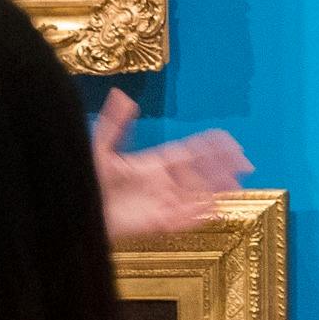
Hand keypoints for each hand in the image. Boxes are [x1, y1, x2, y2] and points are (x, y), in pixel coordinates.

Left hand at [94, 90, 250, 244]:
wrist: (72, 211)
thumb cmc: (84, 182)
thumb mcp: (99, 149)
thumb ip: (114, 125)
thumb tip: (122, 94)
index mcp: (151, 165)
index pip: (189, 154)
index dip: (210, 149)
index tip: (231, 143)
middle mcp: (160, 184)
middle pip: (199, 175)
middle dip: (223, 169)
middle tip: (246, 164)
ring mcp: (159, 205)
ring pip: (196, 196)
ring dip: (217, 190)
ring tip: (238, 185)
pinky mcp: (154, 224)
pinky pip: (183, 220)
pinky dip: (201, 215)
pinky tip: (217, 209)